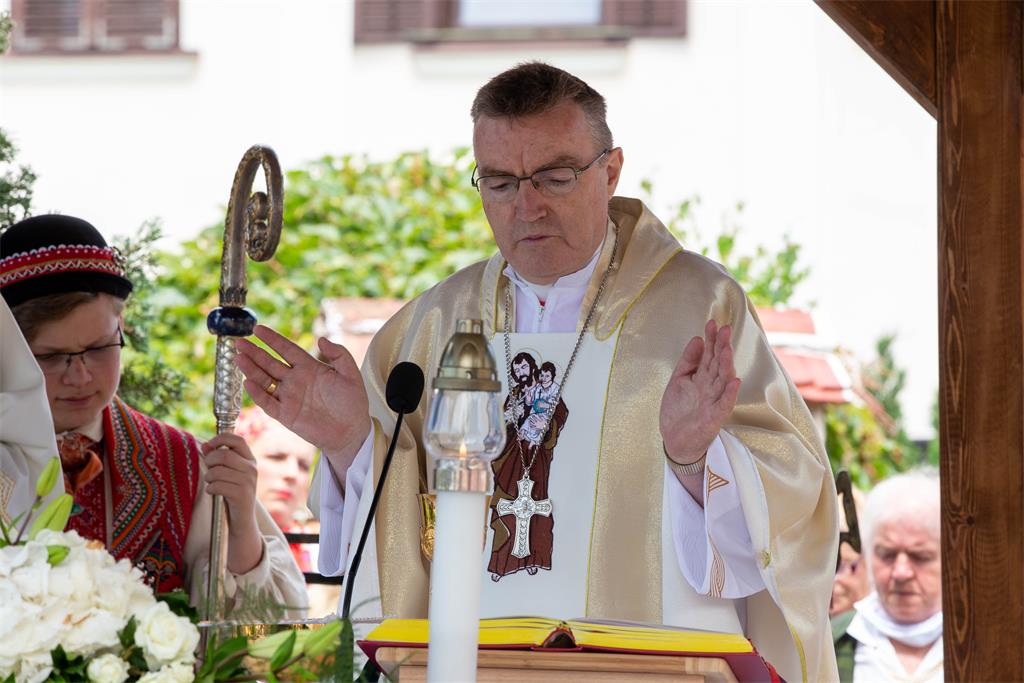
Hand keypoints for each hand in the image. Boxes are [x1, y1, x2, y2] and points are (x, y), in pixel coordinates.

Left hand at [202, 433, 262, 573]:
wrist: (243, 519)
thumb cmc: (232, 493)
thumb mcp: (227, 473)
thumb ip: (217, 458)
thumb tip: (205, 445)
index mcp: (250, 459)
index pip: (237, 439)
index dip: (221, 438)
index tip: (210, 445)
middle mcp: (252, 468)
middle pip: (224, 454)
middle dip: (210, 461)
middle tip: (208, 469)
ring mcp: (248, 481)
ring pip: (218, 470)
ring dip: (209, 477)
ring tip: (211, 482)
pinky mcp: (242, 495)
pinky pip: (218, 485)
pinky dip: (210, 488)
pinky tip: (213, 491)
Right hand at [235, 325, 370, 458]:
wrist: (351, 431)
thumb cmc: (353, 403)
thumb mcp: (351, 374)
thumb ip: (339, 354)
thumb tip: (321, 338)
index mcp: (309, 368)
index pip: (287, 349)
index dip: (272, 339)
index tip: (258, 328)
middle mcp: (296, 380)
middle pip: (270, 363)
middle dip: (254, 352)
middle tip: (239, 341)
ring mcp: (289, 397)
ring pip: (265, 380)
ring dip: (251, 369)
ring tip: (238, 357)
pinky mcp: (286, 415)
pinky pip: (268, 402)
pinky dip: (258, 393)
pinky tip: (248, 382)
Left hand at [660, 319, 740, 463]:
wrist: (675, 440)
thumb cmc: (679, 410)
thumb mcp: (679, 380)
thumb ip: (688, 361)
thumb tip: (697, 339)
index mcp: (703, 377)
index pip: (709, 354)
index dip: (711, 339)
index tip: (712, 322)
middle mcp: (711, 387)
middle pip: (718, 364)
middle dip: (721, 346)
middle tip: (724, 329)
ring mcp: (714, 402)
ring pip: (723, 381)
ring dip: (726, 365)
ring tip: (727, 349)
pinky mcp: (715, 418)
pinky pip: (724, 404)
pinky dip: (729, 393)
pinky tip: (734, 381)